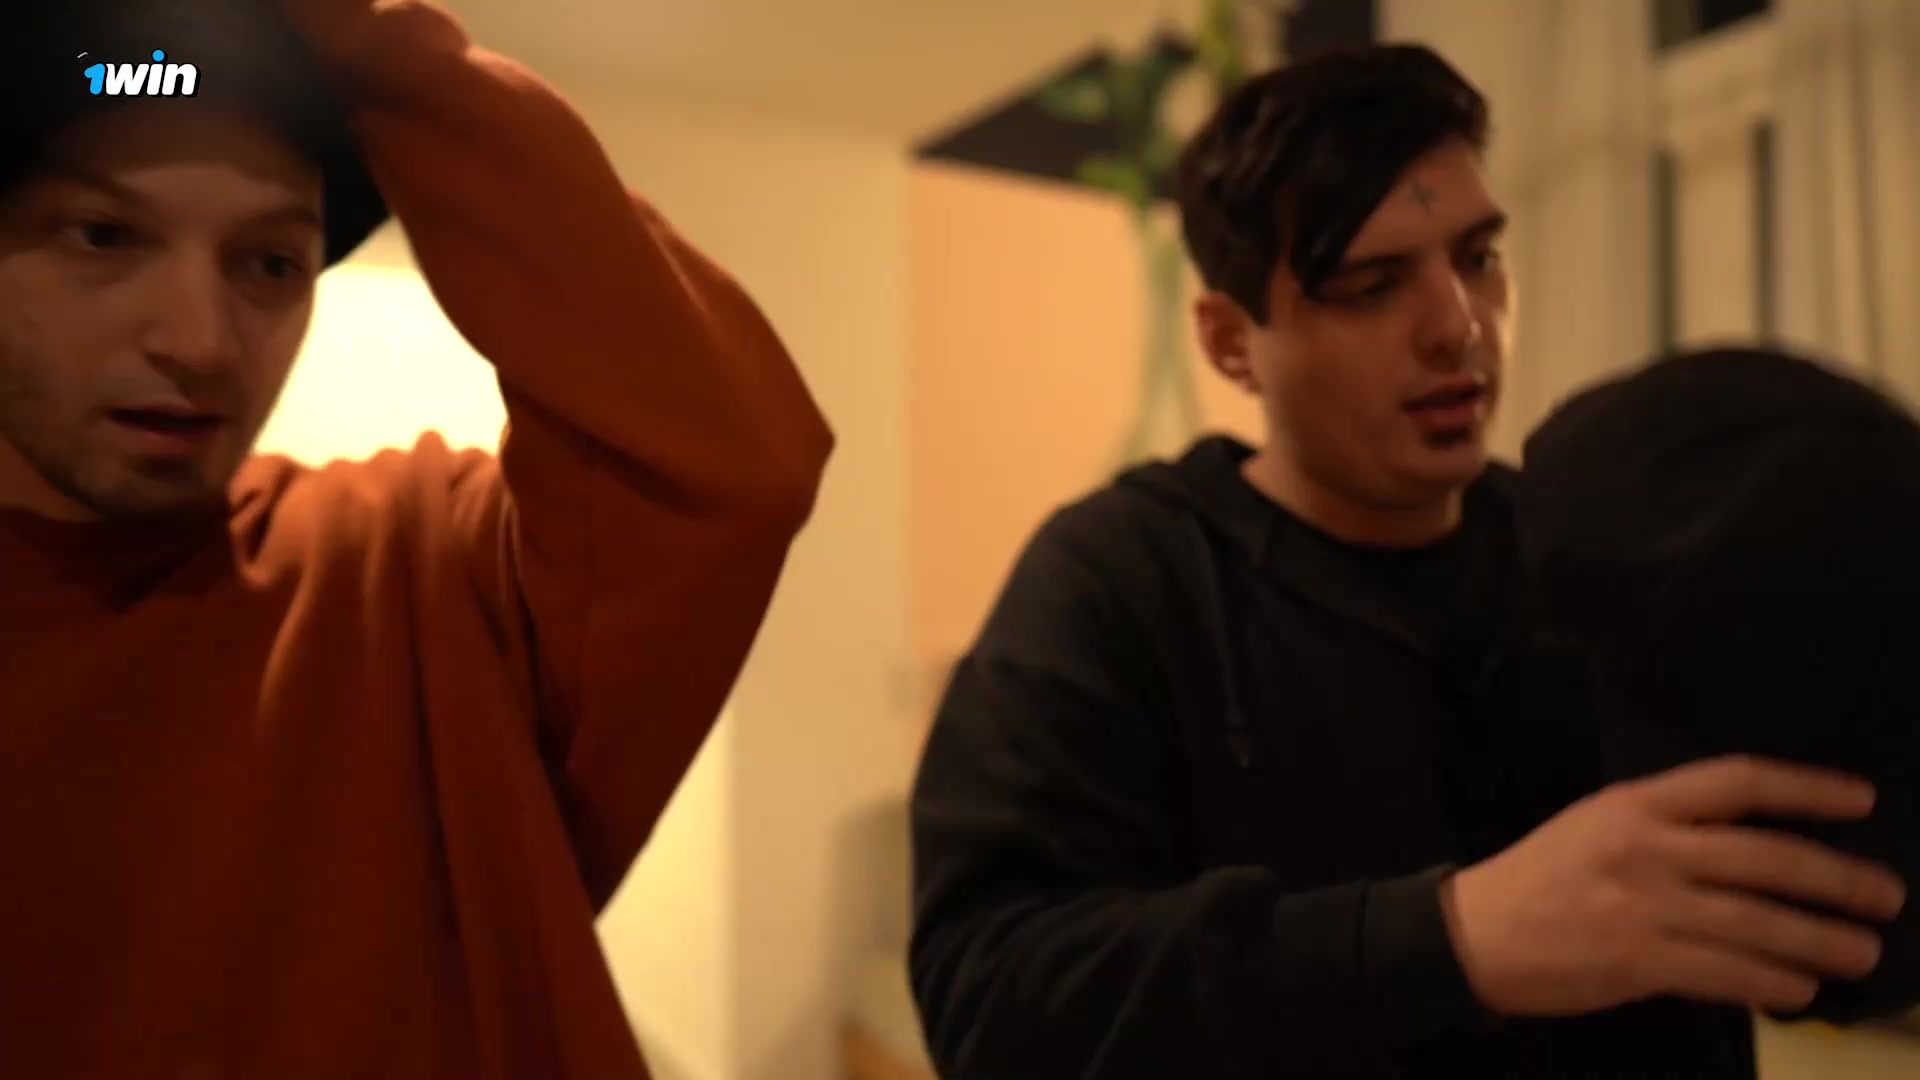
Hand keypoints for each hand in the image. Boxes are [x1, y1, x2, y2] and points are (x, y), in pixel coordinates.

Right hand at [1441, 754, 1907, 1015]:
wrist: (1477, 932)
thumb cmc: (1542, 875)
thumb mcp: (1598, 825)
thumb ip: (1667, 829)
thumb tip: (1754, 851)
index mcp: (1637, 805)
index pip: (1736, 783)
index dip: (1806, 788)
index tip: (1862, 800)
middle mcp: (1648, 848)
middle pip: (1765, 857)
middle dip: (1836, 878)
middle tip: (1887, 895)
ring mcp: (1645, 906)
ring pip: (1756, 922)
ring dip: (1821, 940)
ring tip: (1863, 951)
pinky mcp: (1638, 960)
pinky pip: (1725, 972)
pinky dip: (1770, 982)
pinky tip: (1800, 990)